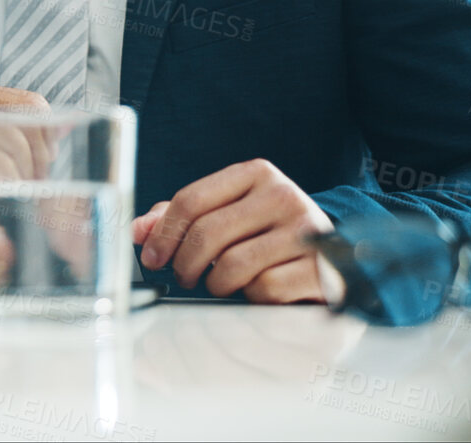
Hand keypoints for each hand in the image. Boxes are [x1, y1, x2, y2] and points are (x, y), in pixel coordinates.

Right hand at [0, 83, 49, 252]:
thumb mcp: (2, 149)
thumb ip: (31, 135)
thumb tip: (68, 124)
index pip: (30, 104)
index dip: (47, 136)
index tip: (48, 160)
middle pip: (19, 130)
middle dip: (36, 163)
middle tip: (34, 185)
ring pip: (3, 154)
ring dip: (18, 181)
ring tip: (15, 195)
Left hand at [133, 158, 333, 302]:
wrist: (333, 262)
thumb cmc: (267, 238)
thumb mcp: (227, 216)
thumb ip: (180, 219)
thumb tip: (136, 230)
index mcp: (256, 174)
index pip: (191, 199)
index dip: (163, 234)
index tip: (152, 258)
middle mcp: (284, 195)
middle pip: (207, 233)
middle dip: (184, 264)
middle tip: (183, 277)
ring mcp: (306, 230)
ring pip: (232, 265)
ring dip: (218, 283)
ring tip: (224, 283)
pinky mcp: (320, 268)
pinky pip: (263, 289)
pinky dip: (252, 298)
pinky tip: (260, 292)